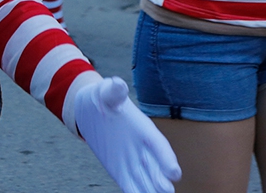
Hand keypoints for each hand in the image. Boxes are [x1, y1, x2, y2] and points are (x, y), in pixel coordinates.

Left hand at [72, 76, 180, 192]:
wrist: (91, 110)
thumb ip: (113, 92)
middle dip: (161, 179)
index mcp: (144, 129)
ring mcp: (132, 161)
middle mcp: (142, 148)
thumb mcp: (106, 93)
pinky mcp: (120, 171)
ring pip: (145, 180)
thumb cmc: (103, 99)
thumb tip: (117, 84)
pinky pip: (129, 185)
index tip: (174, 172)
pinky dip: (134, 192)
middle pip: (156, 167)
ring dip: (151, 190)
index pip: (158, 145)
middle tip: (167, 191)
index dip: (166, 158)